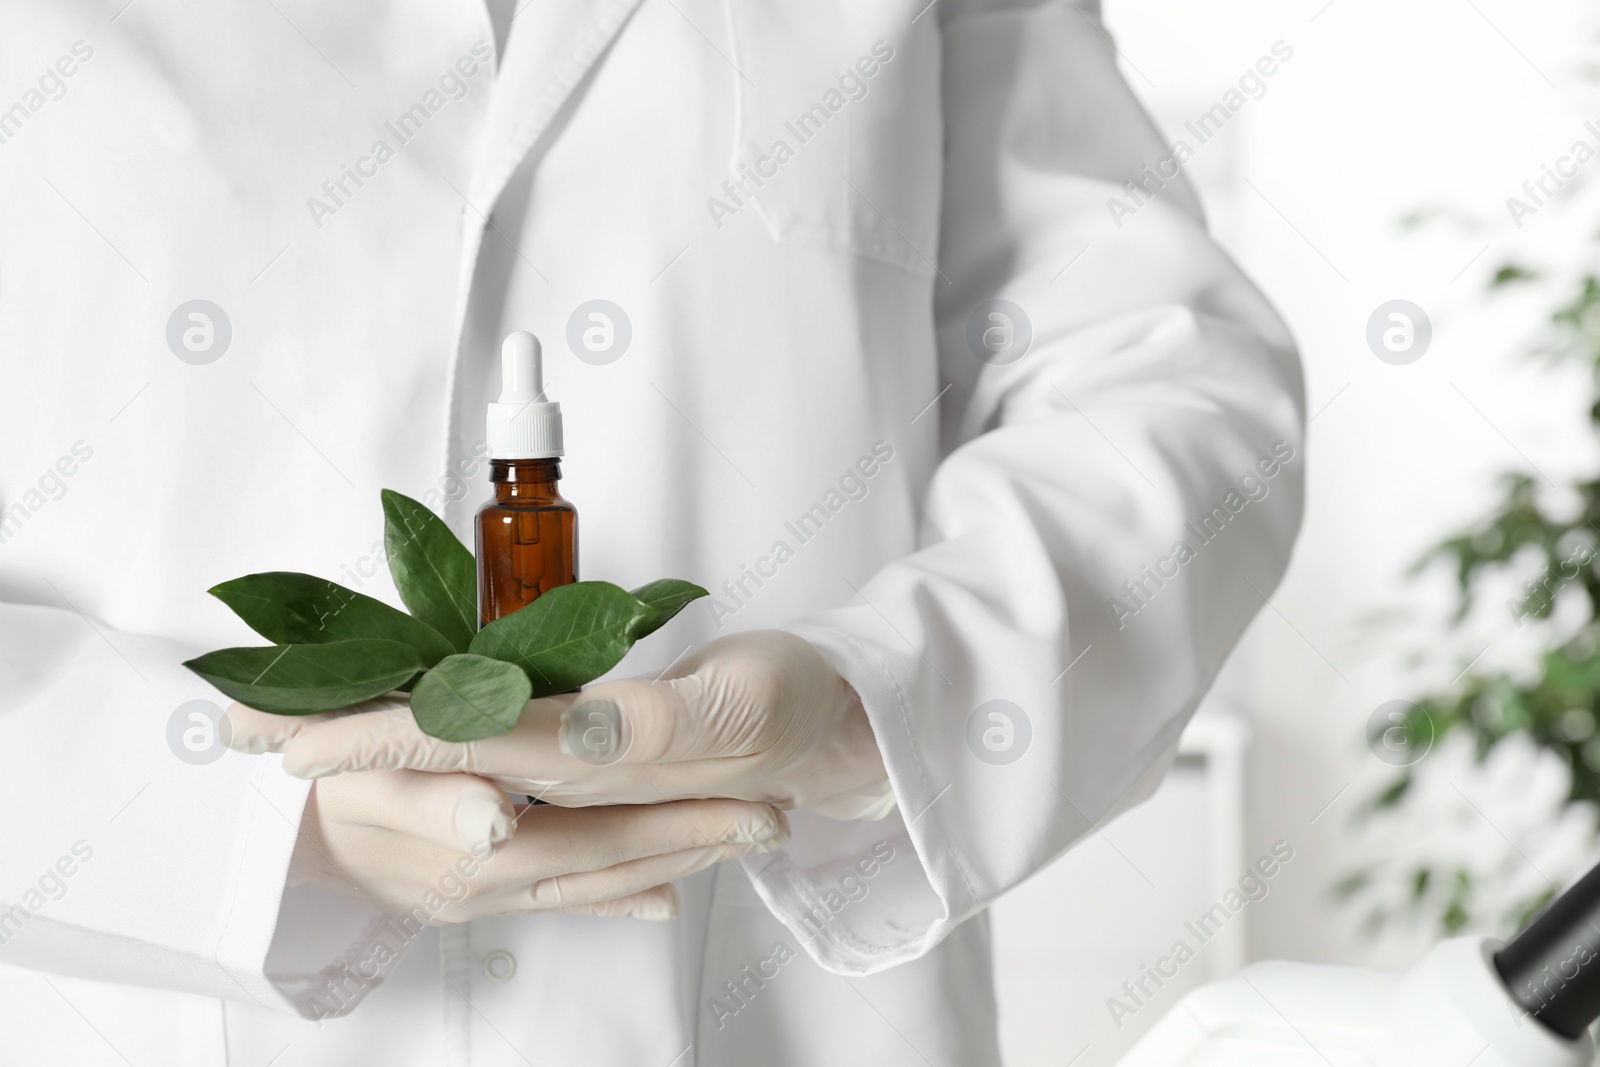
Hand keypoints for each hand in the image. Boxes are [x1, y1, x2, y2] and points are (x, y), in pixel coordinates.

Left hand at [228, 631, 892, 818]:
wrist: (839, 737)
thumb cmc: (794, 706)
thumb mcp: (742, 702)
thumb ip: (661, 720)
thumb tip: (573, 732)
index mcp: (598, 757)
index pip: (461, 748)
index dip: (374, 741)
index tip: (289, 740)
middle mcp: (569, 773)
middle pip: (431, 764)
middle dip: (336, 748)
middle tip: (240, 728)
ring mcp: (576, 771)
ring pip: (455, 766)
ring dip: (371, 751)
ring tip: (288, 737)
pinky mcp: (592, 757)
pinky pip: (504, 767)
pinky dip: (440, 756)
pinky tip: (409, 758)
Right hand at [273, 742, 789, 921]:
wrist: (258, 836)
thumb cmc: (306, 785)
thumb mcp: (354, 785)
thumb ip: (429, 804)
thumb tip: (498, 820)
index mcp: (473, 850)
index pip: (602, 840)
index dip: (675, 824)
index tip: (750, 803)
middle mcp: (492, 881)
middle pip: (618, 862)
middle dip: (697, 840)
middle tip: (773, 821)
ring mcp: (490, 891)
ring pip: (601, 881)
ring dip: (674, 860)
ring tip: (744, 843)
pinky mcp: (483, 889)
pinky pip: (565, 899)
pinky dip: (618, 899)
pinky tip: (663, 900)